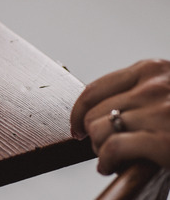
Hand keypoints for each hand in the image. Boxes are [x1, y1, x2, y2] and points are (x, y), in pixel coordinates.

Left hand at [70, 59, 169, 174]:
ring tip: (109, 158)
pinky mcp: (165, 139)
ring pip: (99, 130)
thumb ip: (143, 92)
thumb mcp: (169, 92)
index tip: (76, 126)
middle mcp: (154, 86)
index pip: (95, 89)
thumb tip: (101, 111)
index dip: (78, 111)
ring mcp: (160, 111)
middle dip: (93, 134)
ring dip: (99, 149)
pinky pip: (112, 148)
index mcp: (154, 69)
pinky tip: (112, 166)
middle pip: (94, 112)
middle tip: (101, 148)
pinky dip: (106, 160)